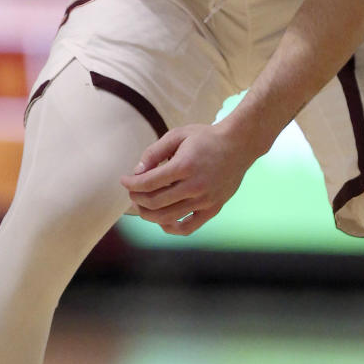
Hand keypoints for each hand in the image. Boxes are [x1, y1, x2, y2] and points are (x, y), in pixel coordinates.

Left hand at [120, 121, 253, 235]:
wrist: (239, 145)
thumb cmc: (205, 138)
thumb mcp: (178, 135)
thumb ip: (155, 152)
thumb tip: (137, 171)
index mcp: (185, 165)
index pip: (149, 182)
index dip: (132, 184)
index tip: (124, 180)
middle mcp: (195, 186)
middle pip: (155, 202)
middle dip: (137, 198)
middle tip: (132, 192)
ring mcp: (205, 200)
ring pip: (167, 218)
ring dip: (148, 214)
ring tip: (142, 206)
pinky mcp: (213, 209)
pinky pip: (188, 227)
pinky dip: (171, 228)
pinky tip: (162, 220)